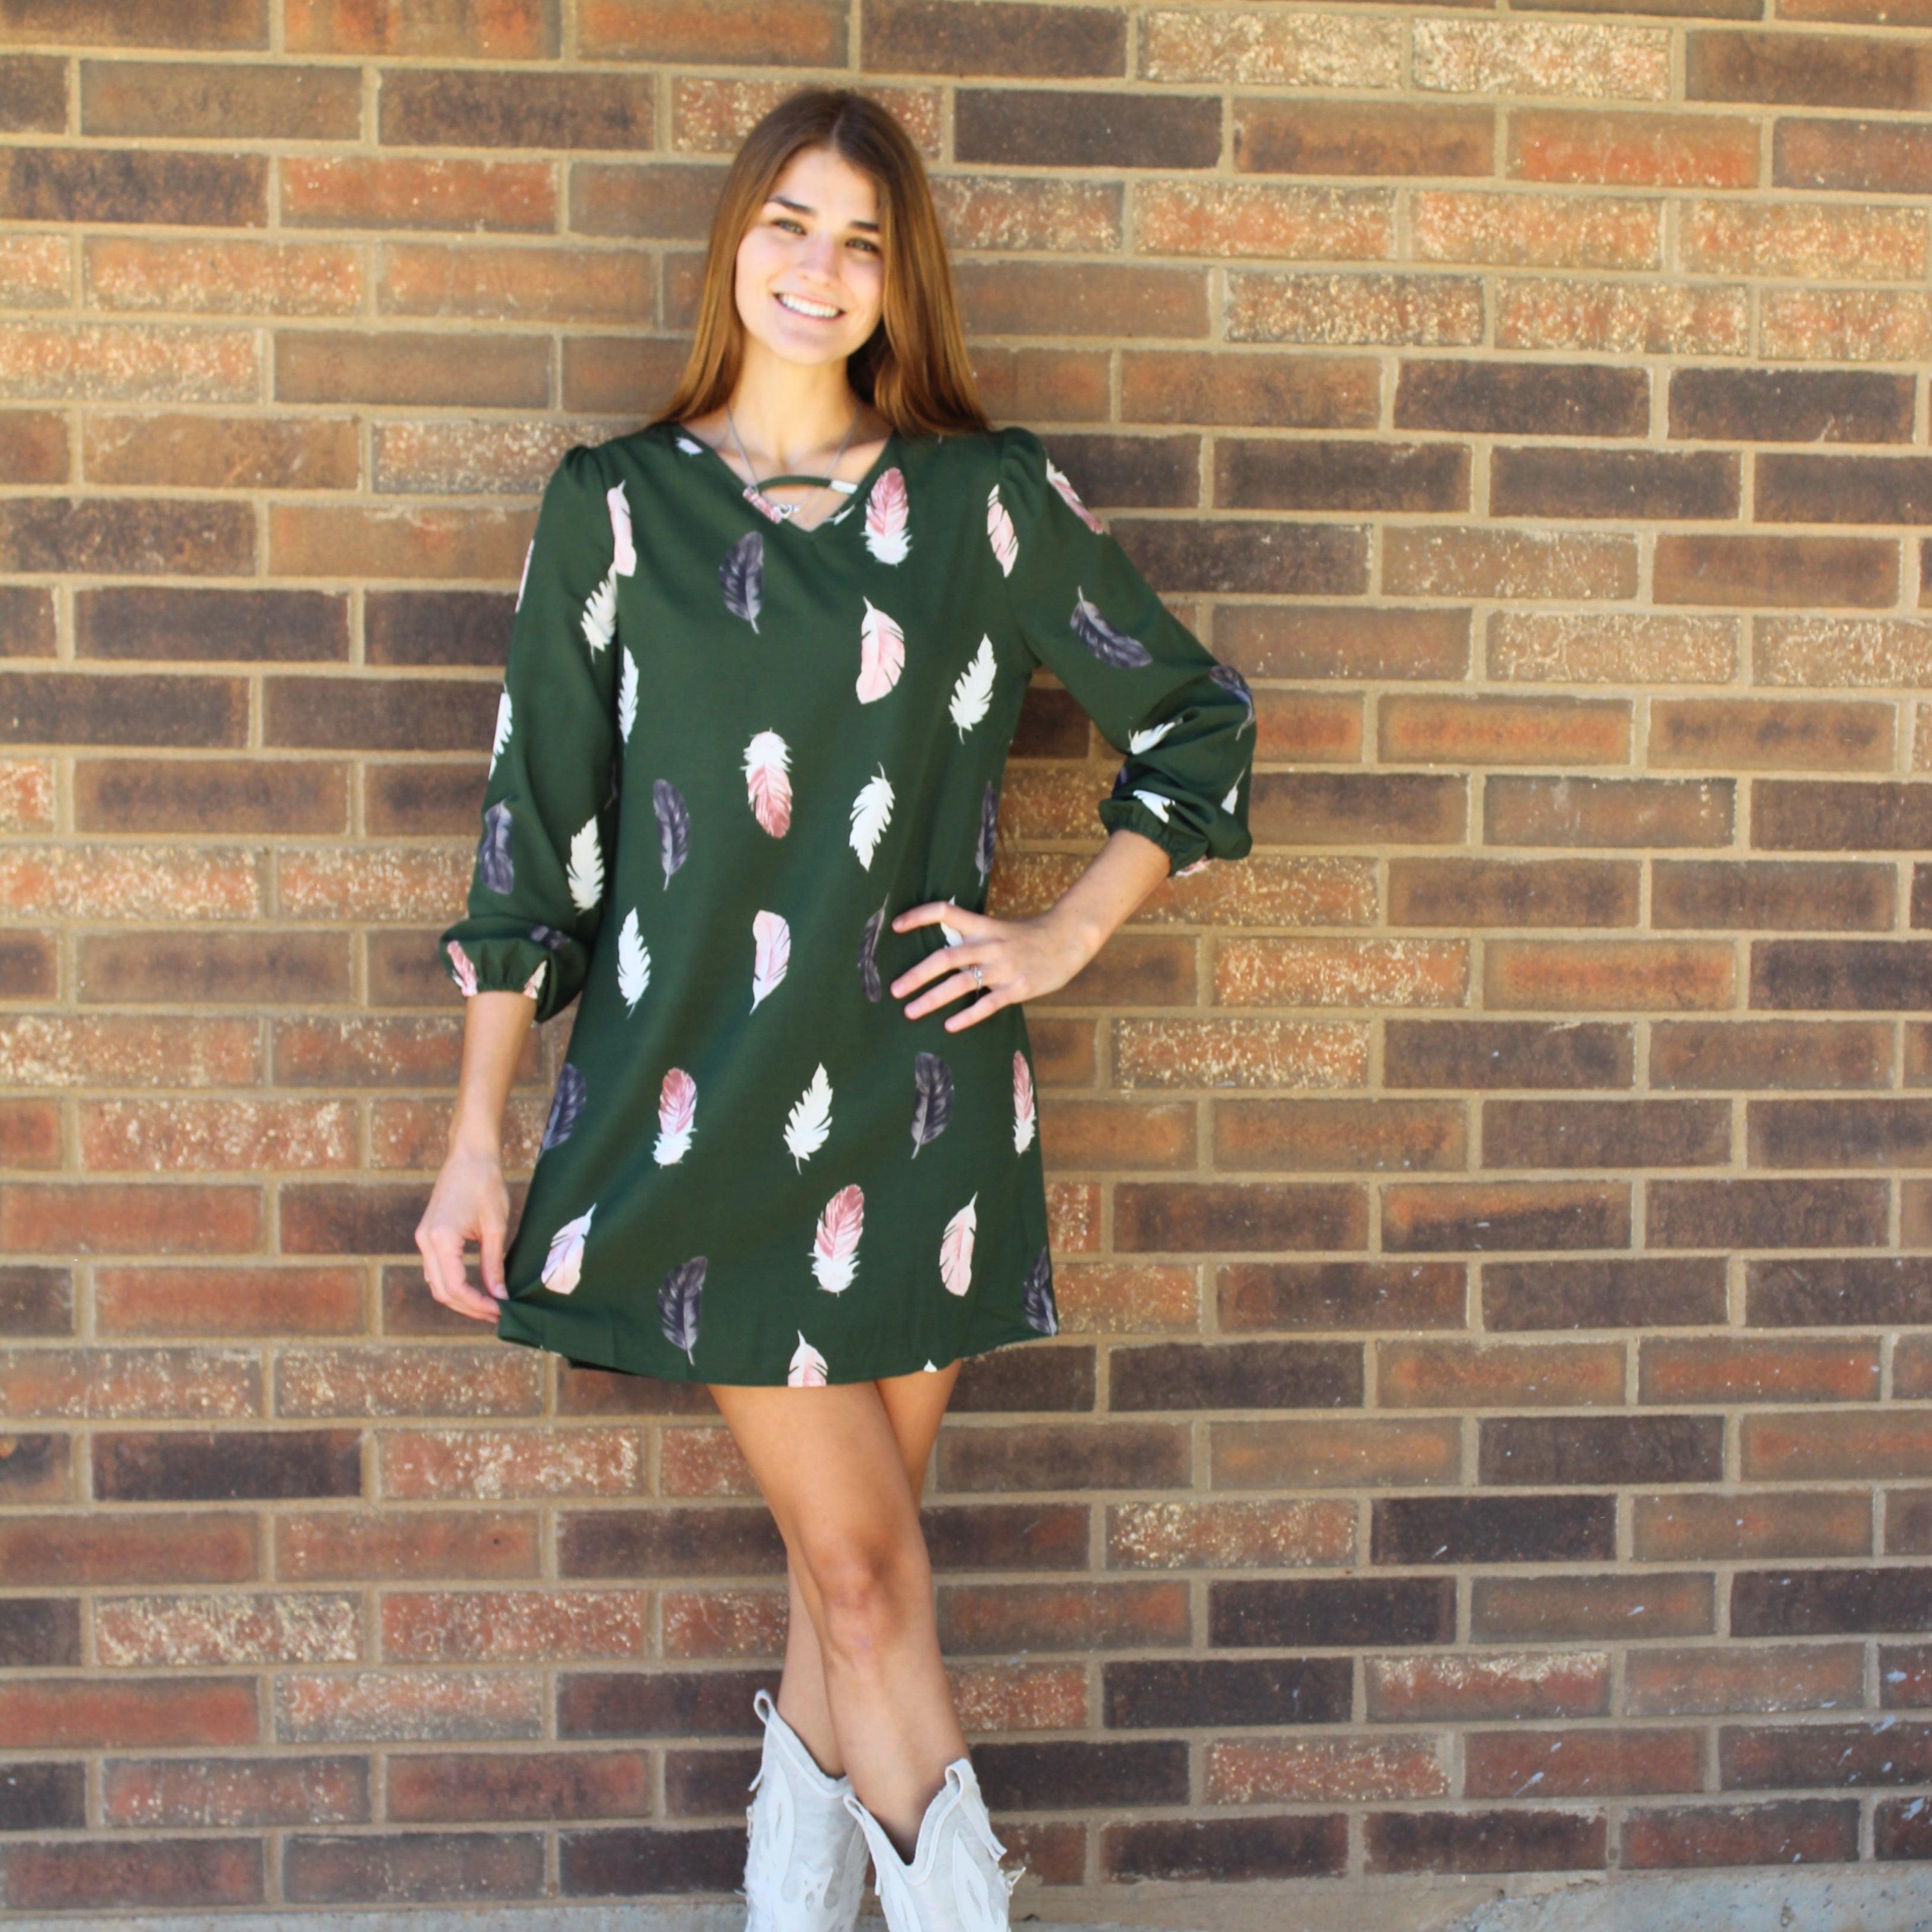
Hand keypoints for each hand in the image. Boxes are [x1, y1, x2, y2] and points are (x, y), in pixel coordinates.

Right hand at [414, 1141, 511, 1322]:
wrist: (469, 1155)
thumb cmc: (485, 1183)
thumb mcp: (495, 1227)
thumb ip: (494, 1265)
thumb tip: (500, 1295)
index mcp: (440, 1239)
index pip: (455, 1288)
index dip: (478, 1305)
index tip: (500, 1311)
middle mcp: (425, 1242)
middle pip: (442, 1291)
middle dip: (469, 1307)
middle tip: (497, 1314)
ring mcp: (423, 1239)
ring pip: (437, 1283)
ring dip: (461, 1299)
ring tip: (489, 1306)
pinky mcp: (428, 1235)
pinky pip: (436, 1269)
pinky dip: (453, 1284)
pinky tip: (475, 1289)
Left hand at [889, 901, 1098, 1031]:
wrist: (1069, 939)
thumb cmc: (1031, 937)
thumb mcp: (1000, 929)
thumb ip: (974, 939)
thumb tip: (943, 953)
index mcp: (983, 926)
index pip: (946, 912)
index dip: (919, 916)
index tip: (895, 926)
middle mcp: (990, 945)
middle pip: (946, 957)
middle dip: (916, 975)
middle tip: (894, 989)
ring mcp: (1003, 968)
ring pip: (961, 984)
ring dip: (932, 999)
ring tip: (910, 1012)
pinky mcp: (1018, 988)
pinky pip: (987, 1004)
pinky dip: (967, 1016)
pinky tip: (949, 1027)